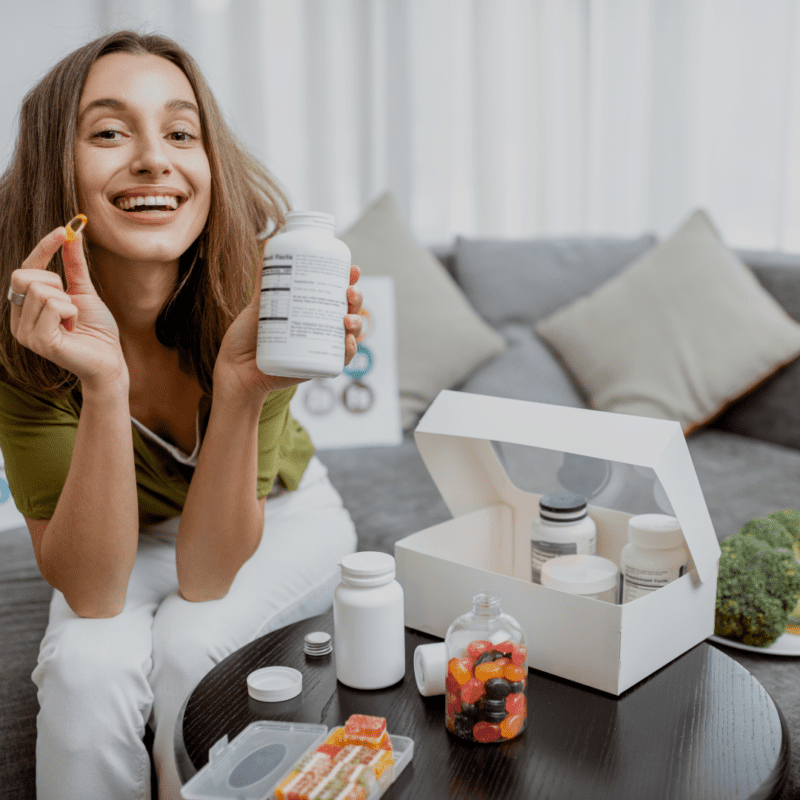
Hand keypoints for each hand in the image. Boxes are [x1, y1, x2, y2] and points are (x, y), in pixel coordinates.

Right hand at [8, 226, 126, 392]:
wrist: (110, 360)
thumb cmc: (97, 330)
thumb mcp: (84, 292)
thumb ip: (73, 265)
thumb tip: (72, 234)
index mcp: (25, 308)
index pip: (24, 270)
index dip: (42, 248)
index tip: (63, 231)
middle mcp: (18, 320)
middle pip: (24, 275)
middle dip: (55, 283)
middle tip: (71, 304)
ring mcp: (24, 333)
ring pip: (41, 290)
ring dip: (68, 302)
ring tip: (73, 321)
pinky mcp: (38, 341)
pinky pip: (53, 306)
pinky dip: (71, 312)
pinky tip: (73, 329)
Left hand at [214, 264, 363, 401]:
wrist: (235, 369)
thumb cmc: (247, 337)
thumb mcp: (260, 304)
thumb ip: (266, 279)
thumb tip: (270, 243)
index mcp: (310, 310)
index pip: (336, 293)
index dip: (349, 281)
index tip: (353, 270)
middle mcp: (318, 327)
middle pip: (347, 310)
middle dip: (356, 299)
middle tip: (349, 292)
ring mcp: (319, 346)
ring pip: (349, 333)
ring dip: (356, 323)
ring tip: (347, 319)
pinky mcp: (316, 365)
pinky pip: (340, 359)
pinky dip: (348, 350)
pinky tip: (348, 341)